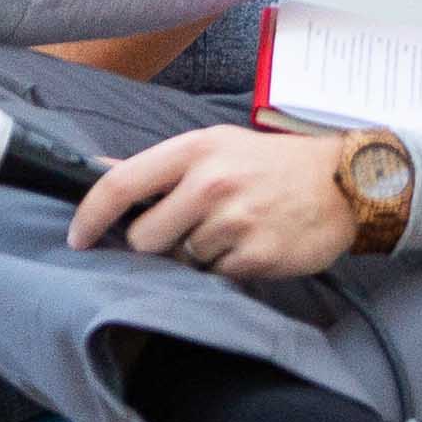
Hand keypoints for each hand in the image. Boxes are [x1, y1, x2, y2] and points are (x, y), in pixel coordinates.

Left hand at [77, 127, 357, 282]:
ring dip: (196, 255)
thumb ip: (159, 165)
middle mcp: (210, 184)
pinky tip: (249, 244)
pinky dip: (225, 267)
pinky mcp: (256, 255)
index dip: (90, 216)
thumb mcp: (214, 145)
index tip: (77, 238)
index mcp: (193, 151)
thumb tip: (98, 171)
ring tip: (229, 230)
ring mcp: (234, 221)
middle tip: (187, 228)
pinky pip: (215, 276)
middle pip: (144, 238)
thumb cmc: (269, 163)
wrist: (343, 181)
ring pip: (180, 260)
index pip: (120, 185)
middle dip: (157, 242)